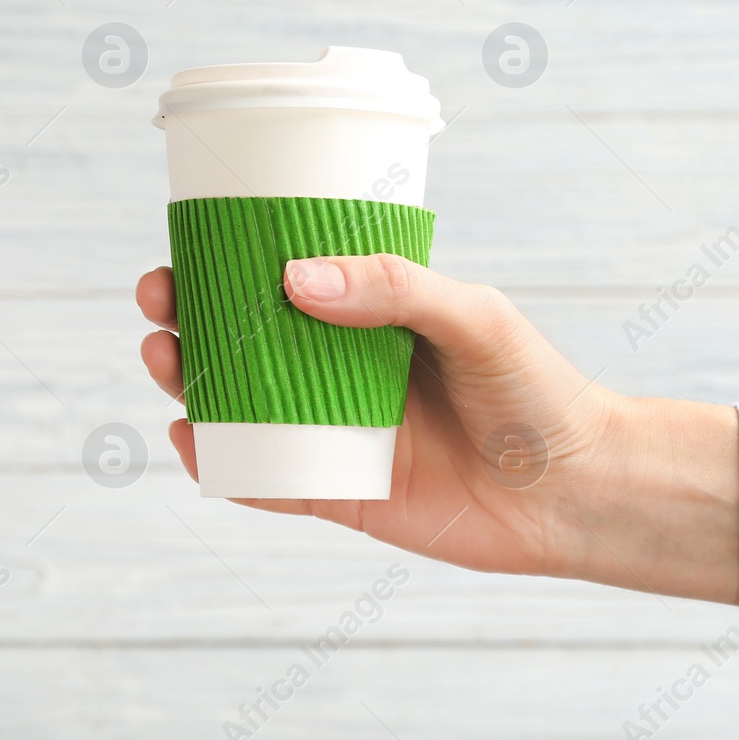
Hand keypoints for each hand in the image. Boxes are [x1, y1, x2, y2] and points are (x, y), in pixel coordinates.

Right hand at [137, 254, 738, 603]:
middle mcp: (340, 371)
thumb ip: (394, 289)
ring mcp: (333, 433)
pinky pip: (263, 479)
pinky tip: (190, 439)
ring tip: (164, 359)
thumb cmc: (536, 391)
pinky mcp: (338, 495)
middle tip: (160, 302)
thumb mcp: (474, 317)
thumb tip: (292, 276)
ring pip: (237, 406)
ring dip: (187, 382)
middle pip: (239, 341)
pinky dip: (219, 463)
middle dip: (185, 319)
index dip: (222, 264)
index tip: (183, 245)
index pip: (279, 281)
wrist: (578, 492)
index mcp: (367, 318)